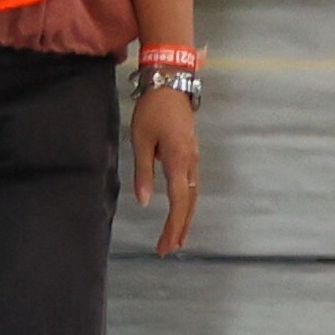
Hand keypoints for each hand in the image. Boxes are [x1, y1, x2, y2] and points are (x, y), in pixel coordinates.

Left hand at [131, 82, 202, 250]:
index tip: (165, 245)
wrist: (172, 84)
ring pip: (192, 196)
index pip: (178, 203)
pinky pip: (191, 185)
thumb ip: (143, 172)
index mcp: (178, 161)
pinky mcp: (191, 154)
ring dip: (184, 218)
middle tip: (168, 249)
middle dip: (179, 229)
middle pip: (188, 204)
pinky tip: (181, 212)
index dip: (172, 227)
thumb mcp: (140, 140)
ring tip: (176, 239)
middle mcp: (190, 163)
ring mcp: (194, 159)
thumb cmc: (153, 110)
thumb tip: (145, 202)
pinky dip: (186, 203)